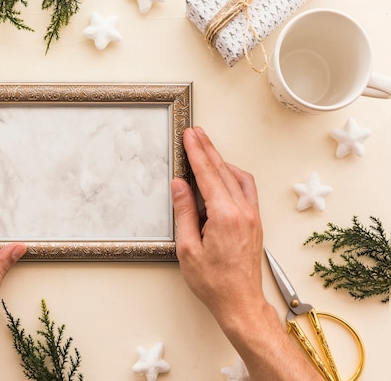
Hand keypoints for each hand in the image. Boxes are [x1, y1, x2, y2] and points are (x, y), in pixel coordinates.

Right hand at [171, 126, 264, 321]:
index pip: (208, 174)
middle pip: (223, 170)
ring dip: (221, 160)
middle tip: (196, 133)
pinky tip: (224, 174)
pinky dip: (233, 175)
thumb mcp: (188, 248)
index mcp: (226, 216)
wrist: (240, 302)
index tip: (189, 136)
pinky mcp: (255, 222)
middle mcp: (243, 212)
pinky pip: (246, 189)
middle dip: (208, 149)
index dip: (197, 153)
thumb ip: (184, 212)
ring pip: (238, 177)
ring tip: (207, 149)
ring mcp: (252, 216)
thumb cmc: (214, 282)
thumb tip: (180, 186)